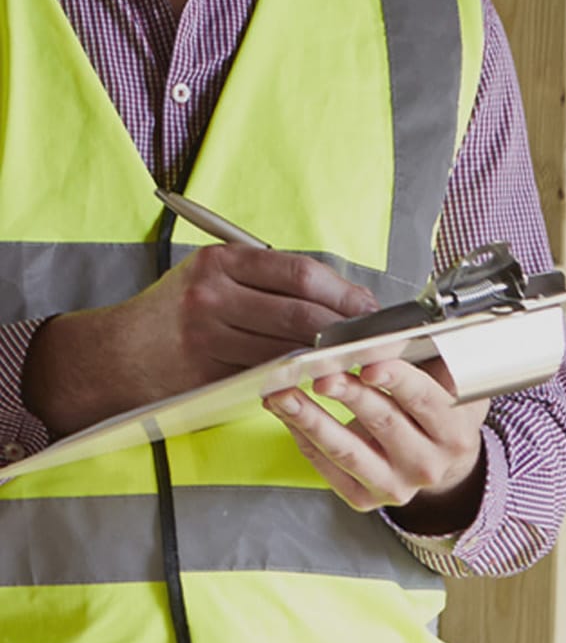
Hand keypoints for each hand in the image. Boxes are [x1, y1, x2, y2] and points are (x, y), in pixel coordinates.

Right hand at [22, 244, 376, 434]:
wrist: (114, 355)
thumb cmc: (175, 311)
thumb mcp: (213, 275)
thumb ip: (266, 280)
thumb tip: (340, 294)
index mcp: (223, 261)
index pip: (301, 273)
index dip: (343, 291)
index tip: (370, 306)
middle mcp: (214, 294)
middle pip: (301, 312)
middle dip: (346, 327)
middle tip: (375, 340)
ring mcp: (208, 337)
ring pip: (287, 349)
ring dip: (328, 358)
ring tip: (357, 361)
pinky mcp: (205, 375)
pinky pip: (264, 377)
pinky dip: (297, 379)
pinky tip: (317, 381)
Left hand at [264, 358, 489, 534]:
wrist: (440, 461)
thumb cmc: (439, 412)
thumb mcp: (450, 383)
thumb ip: (429, 360)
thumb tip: (393, 332)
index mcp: (453, 431)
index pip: (423, 399)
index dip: (396, 379)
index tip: (370, 364)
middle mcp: (426, 464)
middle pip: (382, 422)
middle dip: (348, 394)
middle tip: (322, 375)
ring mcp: (394, 486)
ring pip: (347, 450)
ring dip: (311, 418)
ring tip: (285, 395)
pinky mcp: (365, 498)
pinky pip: (328, 467)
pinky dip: (304, 438)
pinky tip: (289, 416)